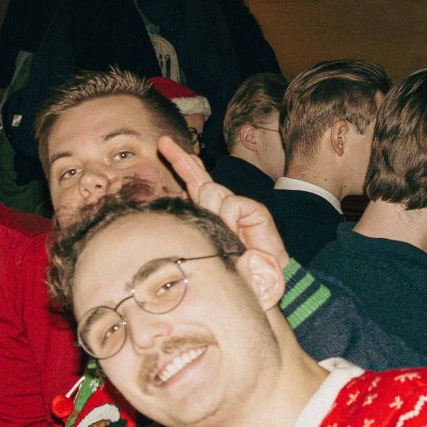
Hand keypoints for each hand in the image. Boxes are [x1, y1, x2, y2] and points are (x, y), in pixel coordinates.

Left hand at [160, 136, 288, 268]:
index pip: (194, 188)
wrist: (263, 282)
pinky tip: (235, 230)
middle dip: (180, 161)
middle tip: (163, 143)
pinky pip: (231, 205)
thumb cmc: (232, 271)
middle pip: (199, 181)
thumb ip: (198, 223)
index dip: (183, 168)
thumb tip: (186, 195)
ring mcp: (239, 209)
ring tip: (222, 230)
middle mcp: (223, 208)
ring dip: (210, 208)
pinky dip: (229, 217)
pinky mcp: (255, 211)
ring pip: (211, 193)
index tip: (165, 148)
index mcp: (210, 216)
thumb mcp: (206, 247)